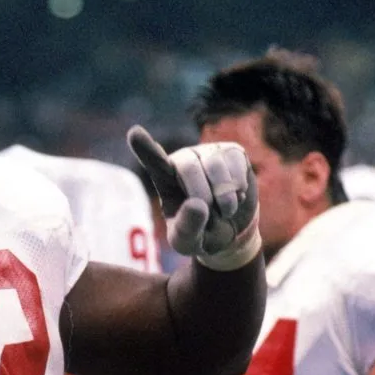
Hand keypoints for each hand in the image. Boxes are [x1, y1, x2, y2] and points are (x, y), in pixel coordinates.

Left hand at [127, 126, 260, 270]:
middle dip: (202, 195)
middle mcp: (183, 159)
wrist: (231, 231)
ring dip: (224, 197)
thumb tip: (197, 204)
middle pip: (188, 167)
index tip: (135, 133)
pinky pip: (236, 163)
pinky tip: (237, 195)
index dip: (145, 146)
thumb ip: (186, 228)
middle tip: (211, 215)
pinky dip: (239, 188)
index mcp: (164, 178)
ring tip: (224, 210)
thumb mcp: (187, 241)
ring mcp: (208, 152)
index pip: (152, 159)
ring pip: (214, 165)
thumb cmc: (200, 233)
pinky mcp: (232, 152)